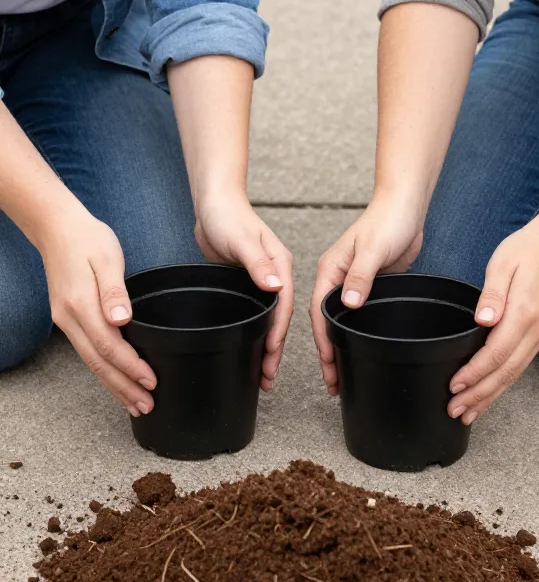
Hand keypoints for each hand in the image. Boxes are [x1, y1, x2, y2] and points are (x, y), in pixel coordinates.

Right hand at [40, 209, 155, 415]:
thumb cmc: (88, 238)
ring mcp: (66, 321)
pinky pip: (88, 353)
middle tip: (146, 406)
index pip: (108, 346)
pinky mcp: (68, 320)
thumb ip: (115, 290)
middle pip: (98, 363)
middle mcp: (69, 318)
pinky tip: (116, 381)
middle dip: (123, 387)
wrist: (56, 228)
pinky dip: (104, 372)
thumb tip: (121, 319)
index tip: (151, 380)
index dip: (130, 366)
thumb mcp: (107, 257)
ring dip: (114, 386)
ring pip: (91, 362)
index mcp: (80, 304)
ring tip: (135, 405)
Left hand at [194, 194, 292, 390]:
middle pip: (278, 319)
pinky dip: (251, 333)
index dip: (278, 334)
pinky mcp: (246, 284)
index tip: (271, 357)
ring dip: (263, 346)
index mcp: (280, 266)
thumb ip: (258, 263)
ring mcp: (260, 280)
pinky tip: (245, 348)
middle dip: (273, 350)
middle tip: (267, 378)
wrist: (212, 203)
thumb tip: (276, 288)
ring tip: (260, 374)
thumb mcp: (242, 240)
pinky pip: (252, 314)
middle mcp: (274, 276)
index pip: (284, 307)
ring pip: (266, 320)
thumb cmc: (226, 216)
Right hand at [310, 194, 423, 393]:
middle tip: (334, 383)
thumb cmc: (388, 221)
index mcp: (330, 270)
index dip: (323, 342)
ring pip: (343, 322)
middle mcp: (337, 279)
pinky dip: (358, 335)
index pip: (320, 313)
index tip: (329, 366)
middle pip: (327, 323)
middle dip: (329, 353)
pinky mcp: (370, 286)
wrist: (407, 206)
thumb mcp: (373, 249)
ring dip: (342, 347)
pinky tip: (363, 349)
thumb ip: (360, 276)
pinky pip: (360, 317)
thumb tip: (349, 304)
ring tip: (345, 376)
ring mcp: (353, 284)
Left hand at [448, 207, 538, 423]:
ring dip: (490, 395)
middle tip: (455, 412)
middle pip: (505, 373)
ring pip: (514, 374)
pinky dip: (503, 382)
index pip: (496, 354)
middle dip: (479, 395)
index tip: (454, 387)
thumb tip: (482, 321)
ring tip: (469, 412)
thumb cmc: (528, 247)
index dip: (474, 374)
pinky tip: (490, 391)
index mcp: (524, 313)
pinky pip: (519, 365)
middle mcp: (536, 330)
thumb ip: (492, 295)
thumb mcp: (503, 263)